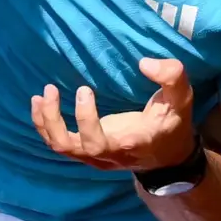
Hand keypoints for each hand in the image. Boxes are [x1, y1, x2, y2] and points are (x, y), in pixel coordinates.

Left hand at [30, 58, 196, 172]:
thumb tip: (145, 63)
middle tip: (50, 89)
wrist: (169, 157)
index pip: (96, 142)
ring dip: (45, 122)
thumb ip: (172, 78)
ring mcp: (94, 156)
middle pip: (69, 146)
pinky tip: (39, 104)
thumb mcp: (181, 100)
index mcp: (127, 143)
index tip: (84, 89)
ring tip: (41, 95)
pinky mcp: (87, 152)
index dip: (84, 119)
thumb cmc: (172, 125)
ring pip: (60, 147)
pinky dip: (45, 126)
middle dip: (54, 120)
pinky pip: (60, 144)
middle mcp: (105, 154)